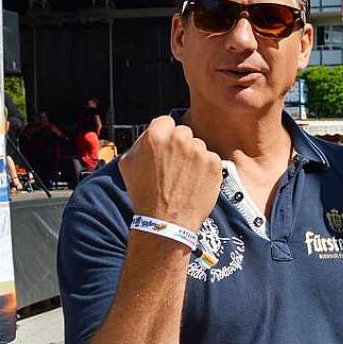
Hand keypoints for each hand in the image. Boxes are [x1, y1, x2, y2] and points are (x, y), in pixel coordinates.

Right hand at [118, 116, 222, 232]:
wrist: (166, 222)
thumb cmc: (144, 194)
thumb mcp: (128, 164)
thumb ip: (140, 143)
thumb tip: (151, 132)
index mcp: (156, 136)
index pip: (166, 122)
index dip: (165, 136)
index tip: (165, 150)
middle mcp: (178, 139)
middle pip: (183, 133)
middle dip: (180, 146)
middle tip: (174, 168)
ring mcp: (198, 151)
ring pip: (198, 147)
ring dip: (194, 158)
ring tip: (184, 179)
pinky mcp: (214, 164)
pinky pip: (211, 160)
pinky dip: (206, 170)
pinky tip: (195, 184)